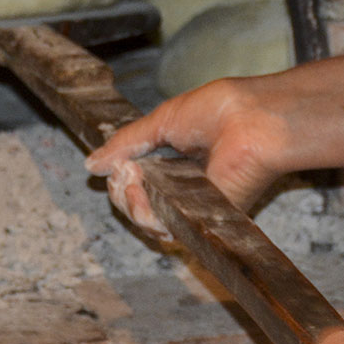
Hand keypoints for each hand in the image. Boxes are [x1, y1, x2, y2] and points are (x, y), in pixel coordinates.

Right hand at [85, 74, 293, 235]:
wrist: (252, 120)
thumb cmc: (219, 112)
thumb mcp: (162, 121)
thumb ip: (126, 143)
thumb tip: (92, 164)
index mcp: (174, 164)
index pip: (134, 184)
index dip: (119, 178)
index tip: (117, 162)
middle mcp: (182, 189)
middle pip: (135, 206)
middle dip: (120, 193)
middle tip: (125, 172)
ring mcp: (192, 207)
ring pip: (146, 222)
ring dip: (130, 203)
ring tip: (133, 180)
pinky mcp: (203, 222)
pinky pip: (165, 231)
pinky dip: (146, 215)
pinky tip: (143, 192)